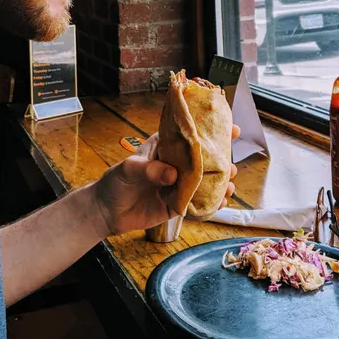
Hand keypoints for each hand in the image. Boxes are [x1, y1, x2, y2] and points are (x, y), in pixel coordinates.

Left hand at [92, 127, 239, 235]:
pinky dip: (212, 203)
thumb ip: (150, 169)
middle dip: (220, 158)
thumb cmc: (115, 182)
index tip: (229, 127)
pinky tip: (222, 202)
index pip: (188, 135)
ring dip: (220, 181)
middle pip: (202, 159)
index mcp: (164, 148)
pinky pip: (198, 203)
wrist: (106, 212)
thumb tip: (172, 175)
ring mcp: (177, 185)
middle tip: (233, 159)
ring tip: (230, 181)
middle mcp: (174, 165)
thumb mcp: (130, 168)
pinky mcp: (176, 205)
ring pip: (204, 181)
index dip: (208, 130)